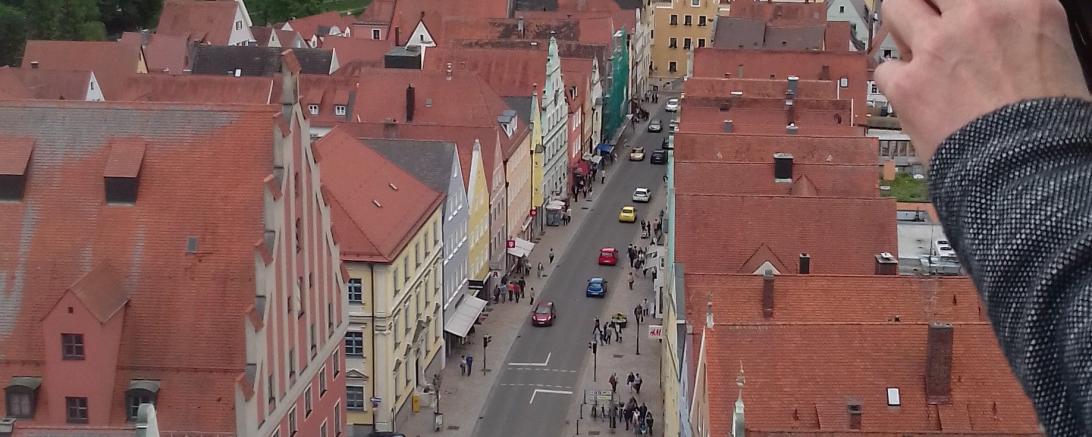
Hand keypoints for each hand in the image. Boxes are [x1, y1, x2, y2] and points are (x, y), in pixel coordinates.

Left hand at [875, 0, 1090, 159]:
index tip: (953, 9)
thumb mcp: (1053, 54)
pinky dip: (895, 81)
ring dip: (902, 26)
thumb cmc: (1051, 123)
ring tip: (915, 48)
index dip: (959, 2)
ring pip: (896, 7)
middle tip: (929, 17)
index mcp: (1024, 4)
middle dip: (928, 3)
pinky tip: (913, 94)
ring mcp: (937, 47)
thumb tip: (996, 30)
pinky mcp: (907, 83)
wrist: (1029, 171)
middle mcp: (977, 14)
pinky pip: (884, 68)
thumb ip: (1015, 27)